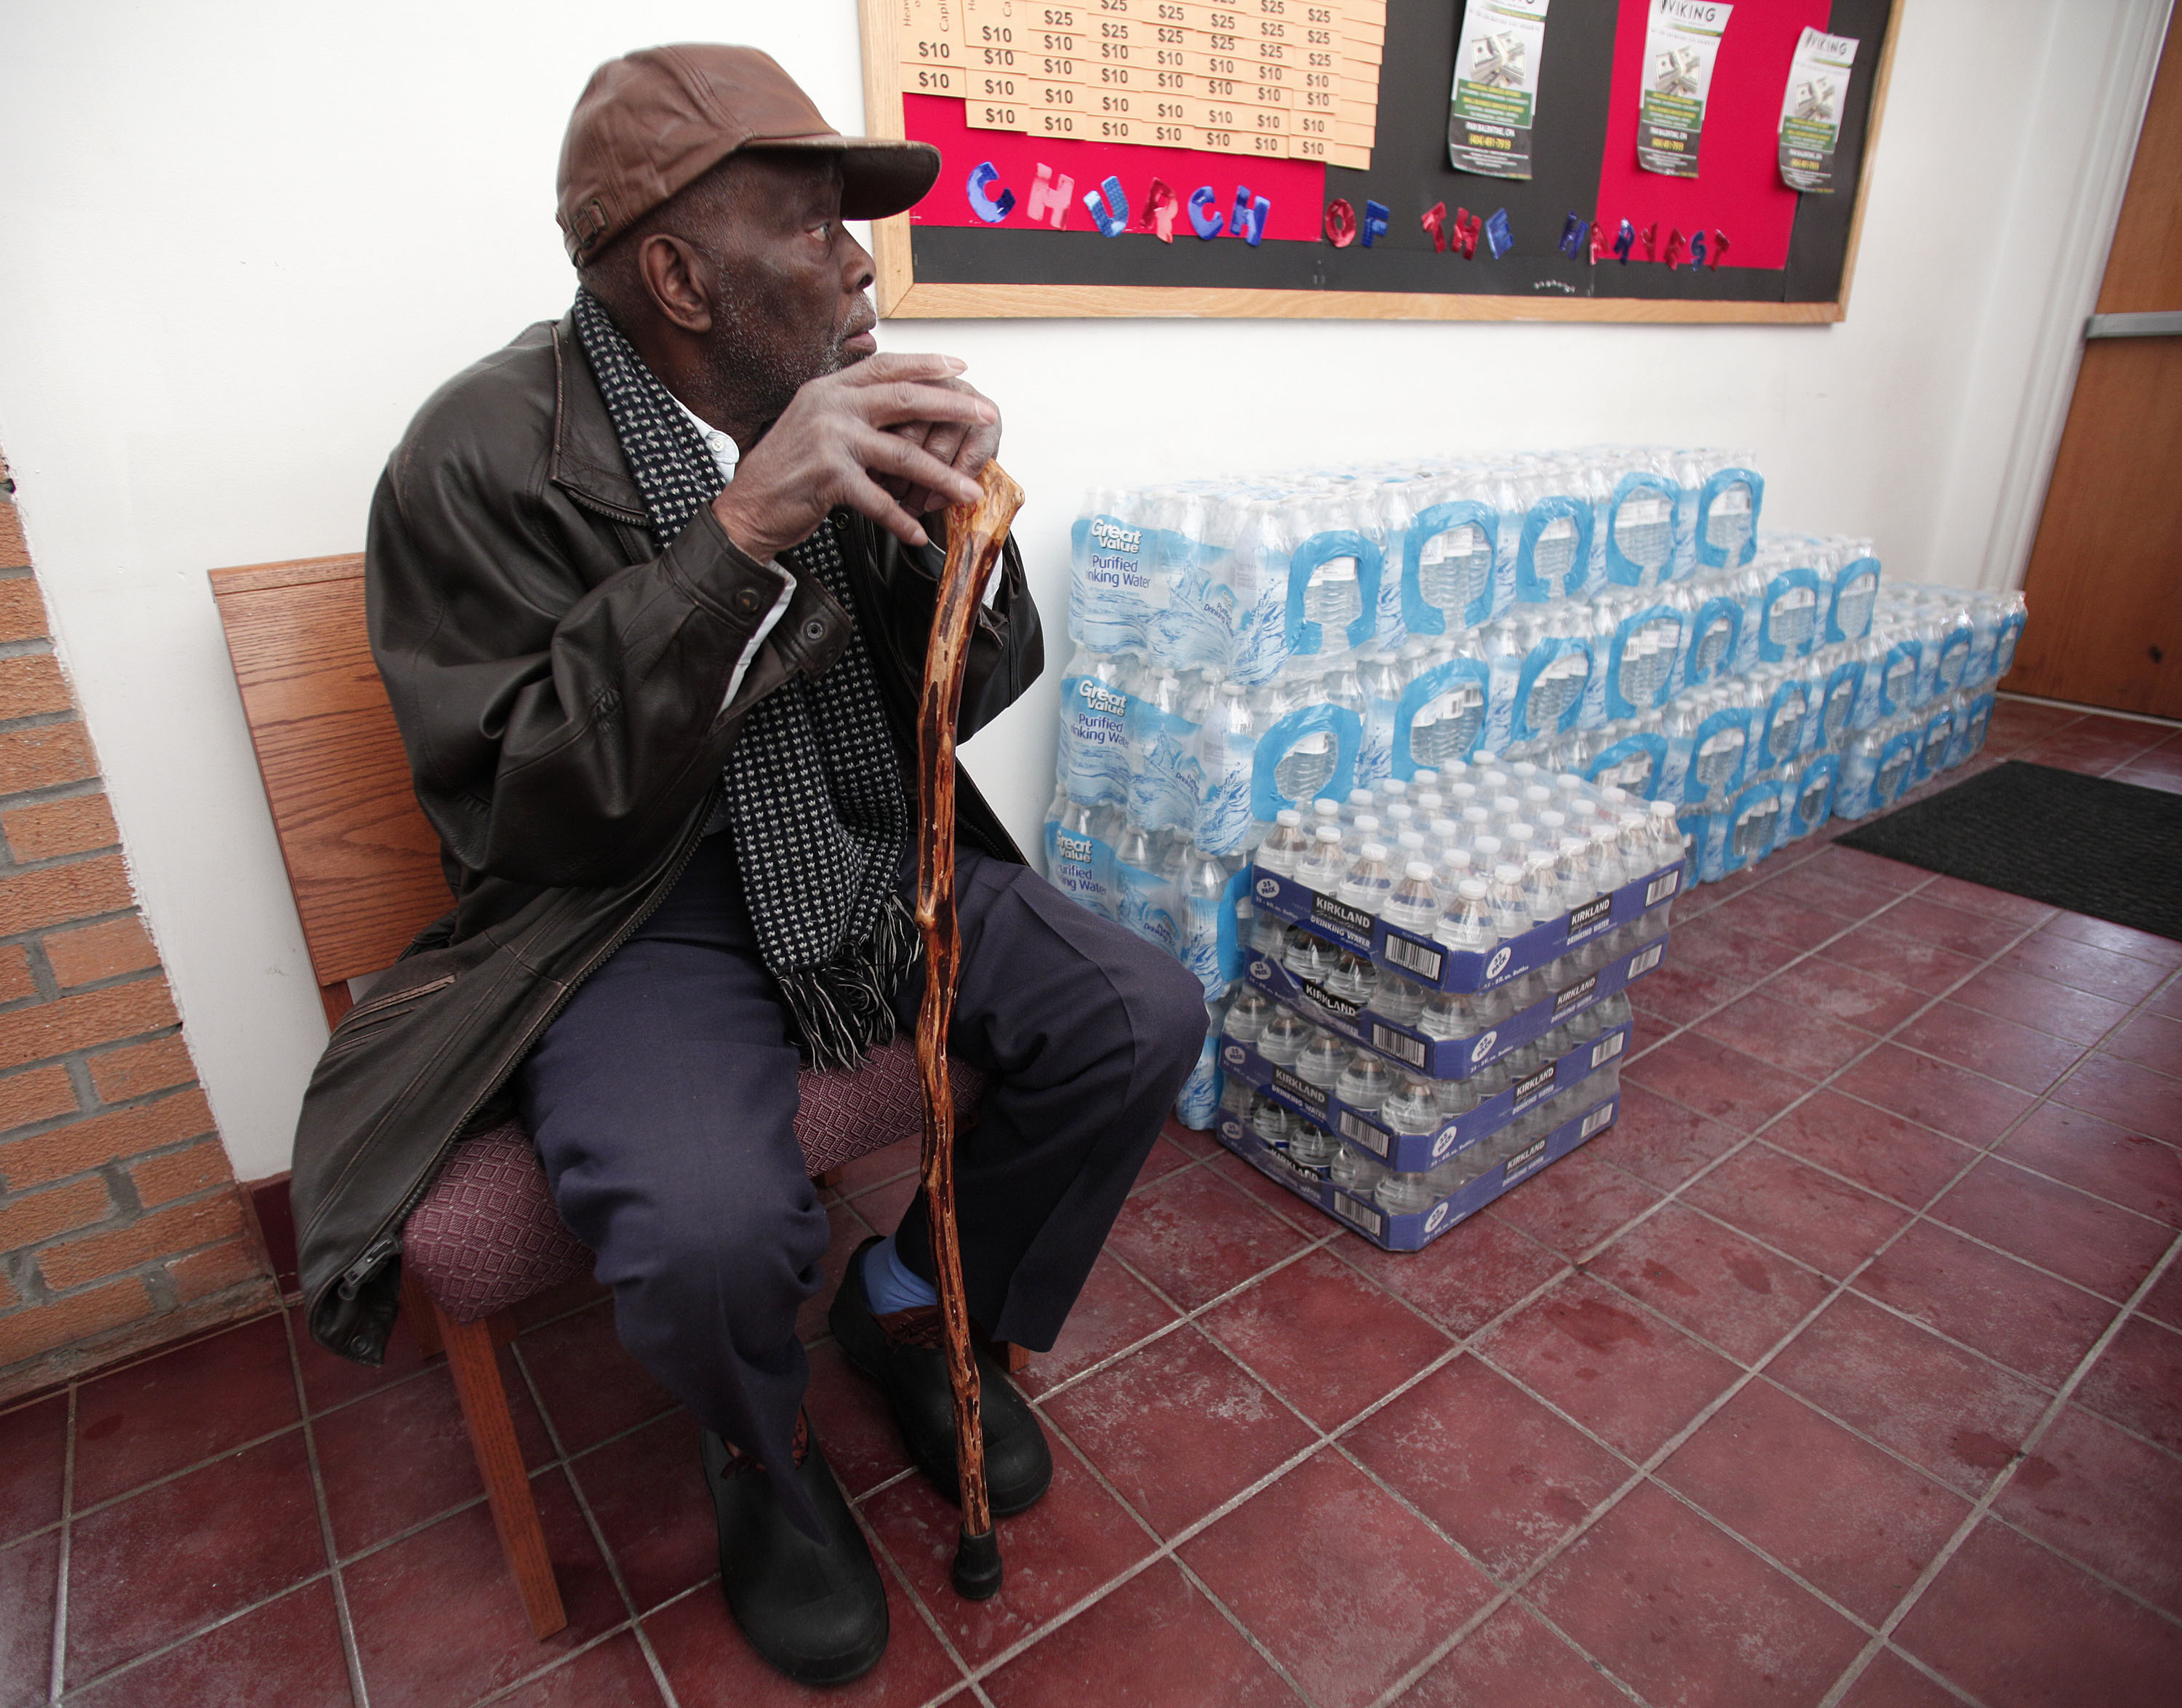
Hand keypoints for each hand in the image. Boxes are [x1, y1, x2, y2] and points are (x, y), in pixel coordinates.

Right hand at [710, 353, 996, 560]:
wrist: (746, 506)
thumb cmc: (784, 470)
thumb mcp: (813, 423)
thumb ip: (850, 411)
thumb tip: (896, 409)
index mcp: (829, 390)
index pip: (886, 366)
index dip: (926, 365)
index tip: (959, 369)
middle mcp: (830, 406)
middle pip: (904, 399)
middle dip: (952, 408)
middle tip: (986, 416)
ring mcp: (830, 440)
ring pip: (902, 454)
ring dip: (941, 476)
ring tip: (968, 491)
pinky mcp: (829, 477)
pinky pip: (880, 500)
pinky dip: (902, 520)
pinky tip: (917, 532)